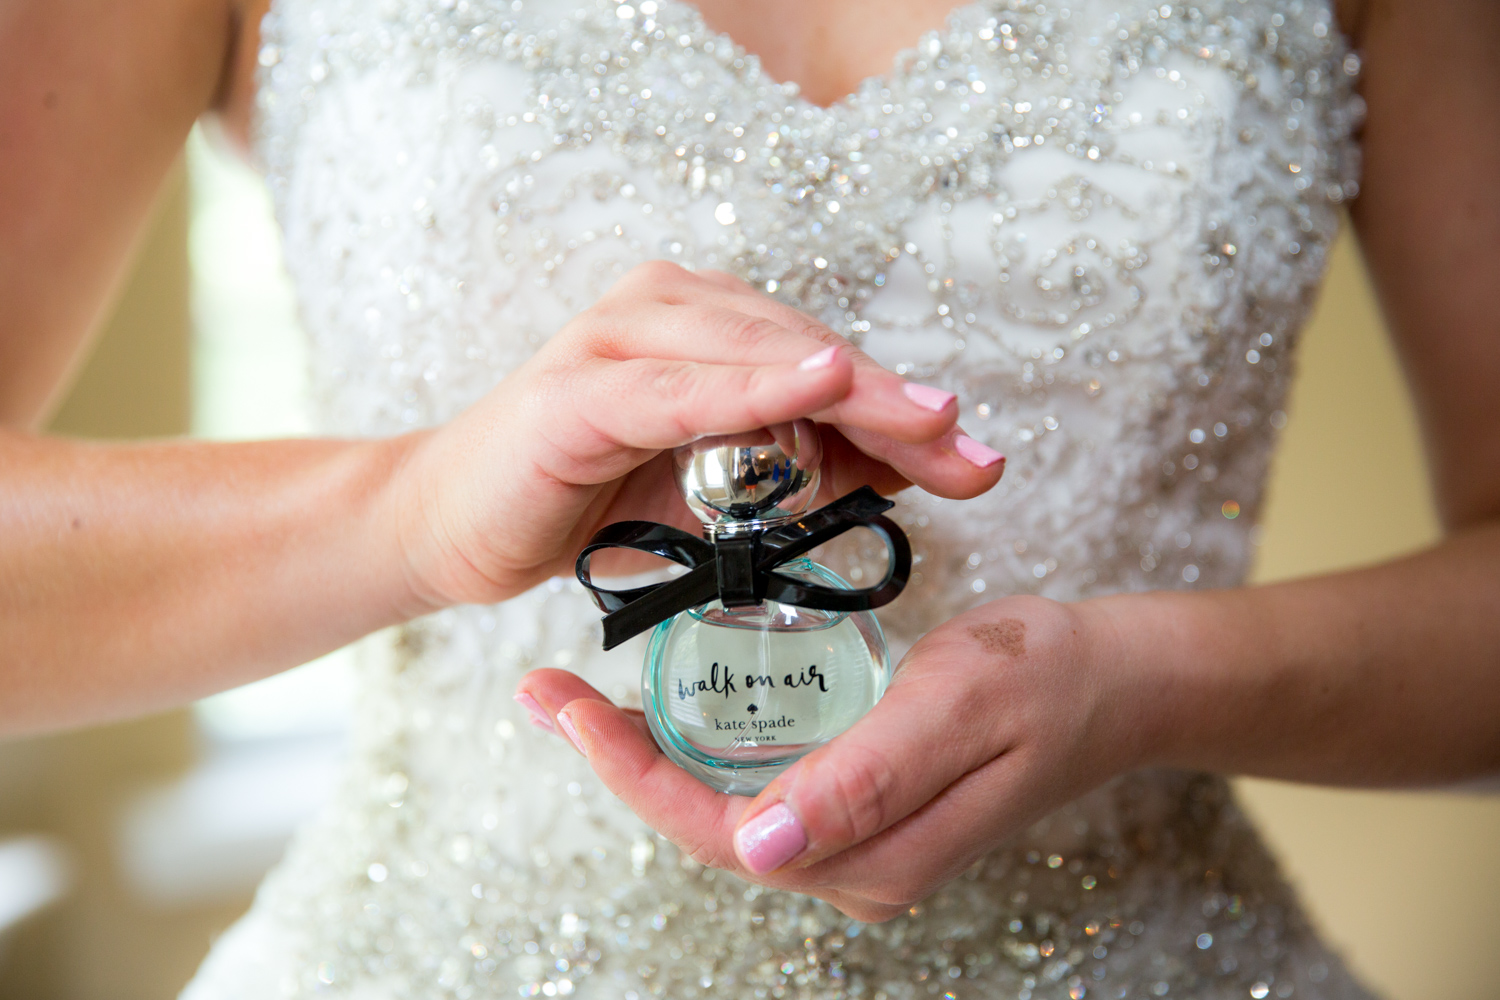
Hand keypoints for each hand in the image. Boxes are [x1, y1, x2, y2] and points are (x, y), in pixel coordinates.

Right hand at [387, 261, 1004, 611]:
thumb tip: (903, 467)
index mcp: (700, 328)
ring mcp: (615, 340)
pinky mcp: (575, 390)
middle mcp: (662, 311)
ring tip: (924, 420)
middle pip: (802, 350)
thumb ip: (797, 471)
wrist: (453, 527)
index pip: (822, 363)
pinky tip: (816, 388)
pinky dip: (747, 389)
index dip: (902, 411)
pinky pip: (675, 388)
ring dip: (845, 388)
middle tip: (971, 454)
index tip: (976, 462)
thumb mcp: (712, 496)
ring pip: (751, 356)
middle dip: (893, 406)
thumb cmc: (586, 501)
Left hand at [516, 595, 1145, 921]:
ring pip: (724, 814)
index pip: (719, 831)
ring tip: (581, 698)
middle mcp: (857, 871)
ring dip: (649, 760)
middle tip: (547, 694)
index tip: (568, 709)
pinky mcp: (863, 814)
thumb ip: (865, 779)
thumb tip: (757, 848)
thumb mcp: (958, 705)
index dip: (632, 775)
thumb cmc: (1046, 677)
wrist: (1113, 682)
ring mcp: (860, 848)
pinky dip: (702, 751)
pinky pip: (760, 792)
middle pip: (706, 830)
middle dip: (619, 766)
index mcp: (875, 857)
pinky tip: (667, 707)